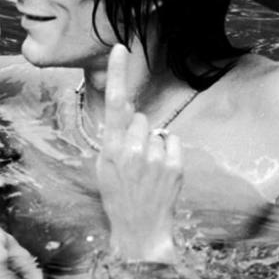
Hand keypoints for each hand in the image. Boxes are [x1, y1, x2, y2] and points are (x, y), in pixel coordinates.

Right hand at [96, 45, 182, 262]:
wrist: (139, 230)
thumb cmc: (118, 196)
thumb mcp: (104, 167)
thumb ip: (114, 138)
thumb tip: (129, 113)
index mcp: (110, 149)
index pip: (114, 103)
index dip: (117, 74)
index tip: (120, 48)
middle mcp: (132, 150)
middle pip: (140, 119)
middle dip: (137, 132)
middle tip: (133, 159)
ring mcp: (155, 159)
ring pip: (156, 131)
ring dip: (152, 144)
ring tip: (146, 170)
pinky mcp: (174, 166)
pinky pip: (172, 141)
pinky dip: (168, 152)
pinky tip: (160, 172)